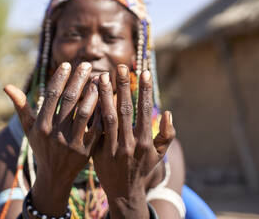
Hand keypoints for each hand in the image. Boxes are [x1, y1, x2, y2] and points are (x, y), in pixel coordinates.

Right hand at [4, 62, 100, 215]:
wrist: (55, 176)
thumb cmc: (41, 147)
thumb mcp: (29, 129)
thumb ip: (21, 106)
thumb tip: (6, 85)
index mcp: (41, 126)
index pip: (52, 96)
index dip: (60, 78)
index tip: (67, 65)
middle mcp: (56, 134)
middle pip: (69, 100)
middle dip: (78, 80)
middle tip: (86, 65)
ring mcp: (72, 143)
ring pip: (85, 112)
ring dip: (92, 93)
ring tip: (98, 78)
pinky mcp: (87, 151)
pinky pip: (97, 127)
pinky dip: (101, 111)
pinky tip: (106, 98)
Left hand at [93, 65, 174, 217]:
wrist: (123, 191)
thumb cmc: (143, 169)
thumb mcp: (159, 155)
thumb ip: (167, 135)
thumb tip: (169, 113)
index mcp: (145, 142)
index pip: (145, 111)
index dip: (144, 91)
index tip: (143, 72)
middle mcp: (129, 144)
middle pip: (124, 110)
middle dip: (122, 87)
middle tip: (119, 67)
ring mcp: (112, 148)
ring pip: (107, 117)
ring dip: (104, 96)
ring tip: (102, 77)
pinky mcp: (98, 151)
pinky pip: (95, 129)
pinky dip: (93, 112)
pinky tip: (90, 97)